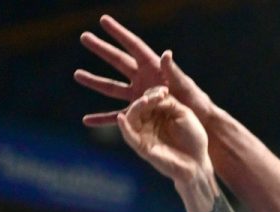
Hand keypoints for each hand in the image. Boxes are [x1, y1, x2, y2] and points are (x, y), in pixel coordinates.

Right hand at [76, 15, 212, 126]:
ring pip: (112, 87)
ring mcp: (140, 96)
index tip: (103, 19)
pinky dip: (103, 119)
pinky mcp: (140, 114)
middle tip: (84, 36)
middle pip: (118, 61)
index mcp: (154, 69)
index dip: (119, 33)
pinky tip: (87, 120)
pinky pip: (118, 116)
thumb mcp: (186, 87)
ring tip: (77, 74)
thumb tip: (165, 53)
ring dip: (95, 81)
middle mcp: (144, 80)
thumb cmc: (197, 103)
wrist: (202, 125)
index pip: (134, 46)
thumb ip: (173, 72)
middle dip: (101, 49)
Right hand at [116, 87, 210, 184]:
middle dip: (147, 98)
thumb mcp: (184, 114)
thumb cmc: (193, 138)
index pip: (150, 98)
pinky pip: (128, 135)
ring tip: (145, 101)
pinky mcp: (141, 146)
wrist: (197, 162)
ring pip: (132, 117)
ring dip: (137, 107)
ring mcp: (143, 134)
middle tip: (157, 96)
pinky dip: (123, 127)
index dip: (155, 92)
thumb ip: (170, 103)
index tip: (165, 91)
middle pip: (140, 105)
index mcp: (159, 113)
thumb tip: (155, 95)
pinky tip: (121, 118)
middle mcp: (149, 122)